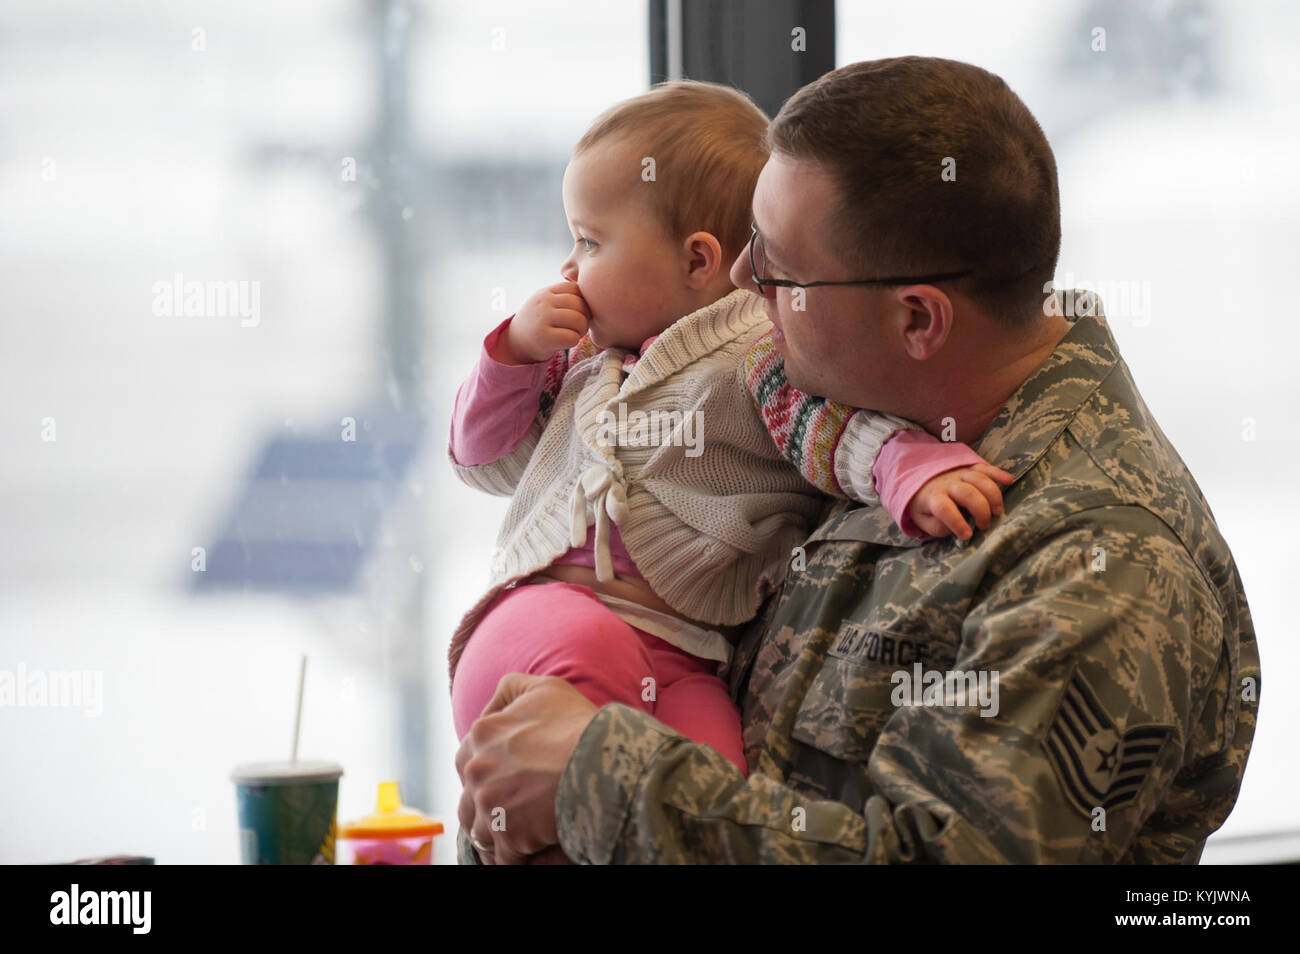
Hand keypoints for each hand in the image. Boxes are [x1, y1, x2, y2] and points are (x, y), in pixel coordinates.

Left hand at [455, 673, 598, 864]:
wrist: (602, 761)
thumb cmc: (579, 724)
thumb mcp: (545, 688)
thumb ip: (512, 688)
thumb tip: (493, 705)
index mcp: (482, 733)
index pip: (467, 757)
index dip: (488, 769)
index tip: (508, 778)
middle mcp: (477, 768)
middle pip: (470, 795)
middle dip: (487, 803)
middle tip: (513, 808)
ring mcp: (489, 803)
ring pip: (479, 828)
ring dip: (496, 832)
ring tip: (518, 834)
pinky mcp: (506, 835)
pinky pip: (501, 856)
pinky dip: (510, 857)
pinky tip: (526, 854)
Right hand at [495, 281, 590, 364]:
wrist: (517, 340)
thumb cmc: (541, 320)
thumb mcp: (548, 301)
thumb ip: (566, 295)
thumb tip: (594, 292)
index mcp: (548, 291)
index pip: (576, 289)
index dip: (583, 302)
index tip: (578, 312)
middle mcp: (545, 302)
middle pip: (580, 305)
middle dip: (585, 317)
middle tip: (578, 326)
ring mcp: (543, 318)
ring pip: (579, 320)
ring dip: (581, 330)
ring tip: (574, 333)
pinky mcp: (544, 337)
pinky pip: (572, 337)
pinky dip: (574, 341)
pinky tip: (566, 341)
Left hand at [906, 463, 1013, 539]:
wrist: (923, 484)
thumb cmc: (928, 508)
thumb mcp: (926, 522)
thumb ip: (939, 526)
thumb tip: (958, 526)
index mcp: (933, 498)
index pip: (944, 508)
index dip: (956, 522)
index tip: (967, 535)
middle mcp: (947, 484)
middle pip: (967, 492)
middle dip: (981, 510)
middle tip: (984, 525)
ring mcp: (959, 474)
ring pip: (979, 479)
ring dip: (992, 496)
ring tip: (997, 512)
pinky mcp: (970, 469)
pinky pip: (985, 468)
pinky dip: (998, 473)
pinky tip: (1008, 481)